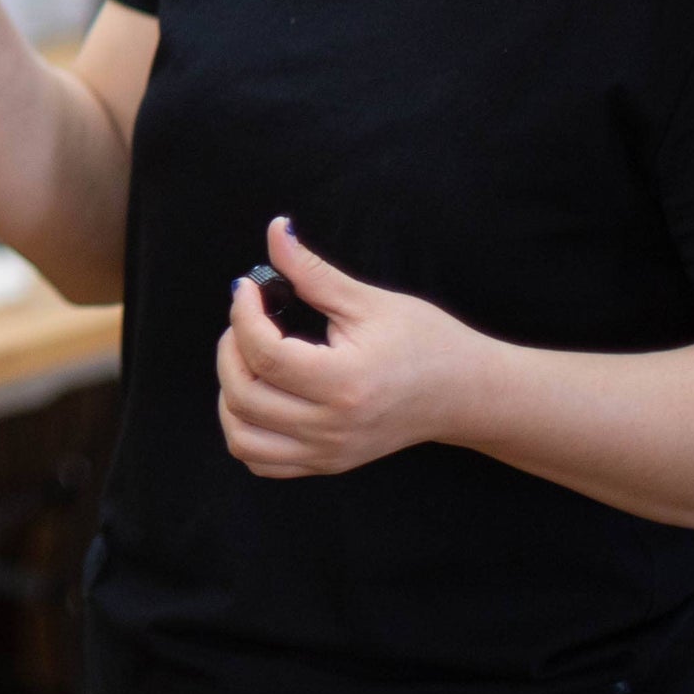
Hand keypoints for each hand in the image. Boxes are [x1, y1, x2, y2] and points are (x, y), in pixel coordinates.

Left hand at [214, 219, 488, 476]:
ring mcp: (327, 452)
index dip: (243, 314)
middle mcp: (332, 427)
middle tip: (246, 318)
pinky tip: (258, 392)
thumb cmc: (424, 341)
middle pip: (244, 396)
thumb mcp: (368, 300)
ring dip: (229, 393)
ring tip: (247, 358)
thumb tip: (276, 230)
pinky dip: (243, 428)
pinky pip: (260, 460)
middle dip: (230, 348)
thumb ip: (313, 271)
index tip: (247, 288)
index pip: (265, 354)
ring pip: (242, 437)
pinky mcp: (326, 463)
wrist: (464, 392)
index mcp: (344, 383)